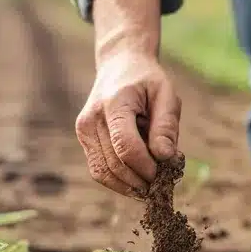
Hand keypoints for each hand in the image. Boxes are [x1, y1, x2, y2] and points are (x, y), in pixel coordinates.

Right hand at [75, 45, 180, 197]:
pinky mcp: (84, 139)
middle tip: (162, 185)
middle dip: (140, 180)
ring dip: (129, 185)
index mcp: (114, 103)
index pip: (125, 146)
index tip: (165, 174)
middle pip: (114, 164)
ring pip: (103, 173)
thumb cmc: (147, 82)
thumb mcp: (166, 95)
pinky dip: (119, 180)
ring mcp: (84, 130)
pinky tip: (137, 177)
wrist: (120, 66)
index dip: (146, 167)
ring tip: (151, 184)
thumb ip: (166, 126)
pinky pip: (99, 170)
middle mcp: (92, 118)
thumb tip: (166, 157)